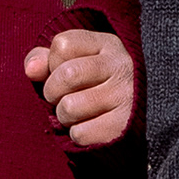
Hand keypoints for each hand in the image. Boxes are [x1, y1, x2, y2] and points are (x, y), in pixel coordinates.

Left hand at [22, 29, 134, 148]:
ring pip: (68, 107)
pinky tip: (93, 127)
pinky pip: (80, 133)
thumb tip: (31, 70)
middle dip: (53, 92)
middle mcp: (120, 66)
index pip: (62, 45)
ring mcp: (126, 97)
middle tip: (63, 98)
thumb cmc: (101, 84)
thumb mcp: (80, 61)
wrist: (148, 117)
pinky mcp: (124, 127)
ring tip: (79, 114)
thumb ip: (48, 59)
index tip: (62, 71)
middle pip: (65, 76)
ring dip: (65, 117)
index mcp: (108, 44)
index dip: (52, 62)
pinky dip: (79, 134)